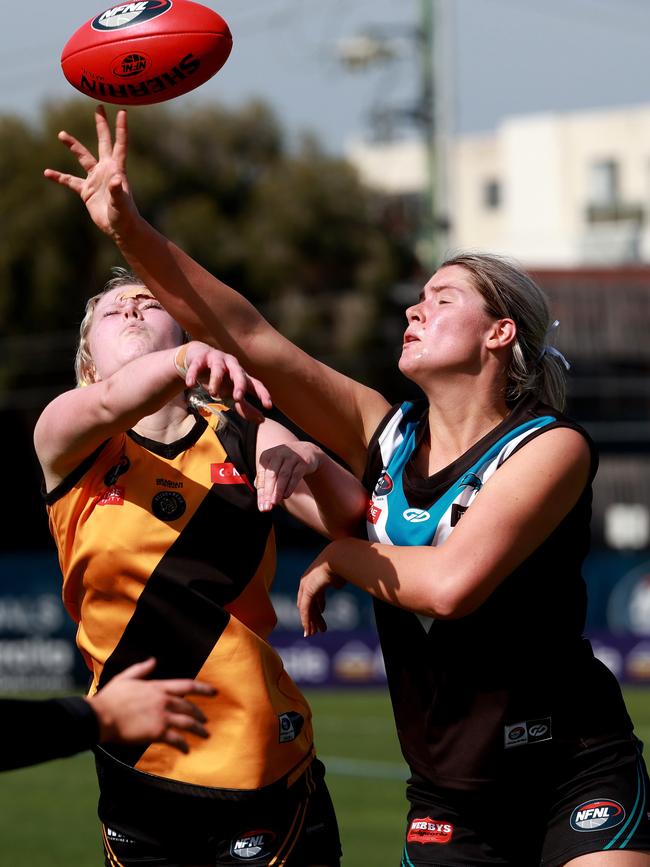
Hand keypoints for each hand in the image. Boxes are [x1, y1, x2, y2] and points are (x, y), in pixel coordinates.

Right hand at [43, 106, 136, 241]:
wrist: (120, 228)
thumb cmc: (125, 216)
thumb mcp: (121, 203)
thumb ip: (117, 191)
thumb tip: (115, 180)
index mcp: (116, 169)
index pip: (119, 144)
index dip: (121, 128)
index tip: (123, 112)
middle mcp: (106, 169)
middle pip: (103, 142)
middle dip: (101, 125)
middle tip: (99, 107)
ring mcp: (95, 179)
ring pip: (83, 157)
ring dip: (73, 146)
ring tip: (61, 134)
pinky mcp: (86, 190)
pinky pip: (70, 181)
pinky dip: (59, 177)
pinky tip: (47, 173)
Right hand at [87, 657, 215, 753]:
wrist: (100, 717)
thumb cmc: (110, 698)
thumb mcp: (126, 677)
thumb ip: (141, 669)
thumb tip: (153, 660)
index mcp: (157, 687)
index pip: (187, 686)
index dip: (203, 689)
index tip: (215, 692)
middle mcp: (163, 701)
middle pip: (189, 708)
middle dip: (200, 714)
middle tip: (206, 720)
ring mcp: (161, 717)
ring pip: (187, 723)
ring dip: (198, 730)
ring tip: (205, 735)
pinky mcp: (157, 733)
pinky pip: (176, 739)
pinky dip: (184, 745)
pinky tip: (187, 750)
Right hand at [181, 342, 271, 423]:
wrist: (198, 358)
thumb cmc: (220, 379)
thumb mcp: (232, 393)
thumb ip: (245, 407)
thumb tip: (262, 421)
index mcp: (242, 375)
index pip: (255, 384)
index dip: (263, 394)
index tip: (268, 406)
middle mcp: (231, 366)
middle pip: (239, 374)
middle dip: (239, 385)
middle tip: (237, 398)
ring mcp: (216, 360)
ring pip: (218, 369)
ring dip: (216, 381)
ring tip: (213, 394)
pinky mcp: (200, 358)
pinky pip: (197, 366)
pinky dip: (193, 375)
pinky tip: (191, 384)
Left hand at [256, 442, 321, 510]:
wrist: (306, 452)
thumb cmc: (284, 464)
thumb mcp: (273, 468)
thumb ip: (264, 480)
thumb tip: (260, 496)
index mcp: (267, 455)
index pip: (261, 476)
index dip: (261, 492)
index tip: (262, 507)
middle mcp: (278, 453)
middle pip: (271, 475)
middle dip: (268, 492)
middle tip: (267, 507)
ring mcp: (291, 456)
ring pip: (283, 475)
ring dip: (278, 491)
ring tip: (275, 503)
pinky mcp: (303, 462)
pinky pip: (295, 475)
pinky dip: (290, 487)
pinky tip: (286, 496)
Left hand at [297, 547, 345, 636]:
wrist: (340, 558)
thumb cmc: (344, 563)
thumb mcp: (341, 573)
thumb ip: (338, 579)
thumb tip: (338, 584)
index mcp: (316, 576)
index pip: (315, 594)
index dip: (318, 604)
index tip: (322, 612)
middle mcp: (308, 581)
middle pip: (310, 603)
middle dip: (314, 616)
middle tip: (319, 628)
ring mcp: (306, 586)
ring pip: (307, 609)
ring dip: (310, 622)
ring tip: (314, 633)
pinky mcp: (307, 591)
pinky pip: (306, 610)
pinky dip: (306, 621)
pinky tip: (309, 630)